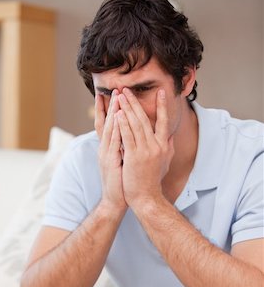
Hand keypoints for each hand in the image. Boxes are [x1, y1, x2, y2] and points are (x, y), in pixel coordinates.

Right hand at [95, 90, 126, 213]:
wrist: (116, 200)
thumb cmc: (123, 182)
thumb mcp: (125, 162)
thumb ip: (128, 149)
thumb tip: (137, 139)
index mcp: (110, 147)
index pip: (111, 125)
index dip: (112, 110)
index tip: (116, 95)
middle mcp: (106, 148)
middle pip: (108, 122)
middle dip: (112, 105)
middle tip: (116, 89)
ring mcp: (106, 153)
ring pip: (110, 128)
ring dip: (113, 112)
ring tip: (117, 97)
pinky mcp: (110, 160)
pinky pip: (113, 140)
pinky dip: (115, 128)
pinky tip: (119, 117)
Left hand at [117, 88, 173, 208]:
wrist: (146, 197)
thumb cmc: (153, 180)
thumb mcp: (165, 162)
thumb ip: (167, 147)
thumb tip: (169, 135)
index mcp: (164, 145)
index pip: (164, 121)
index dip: (162, 106)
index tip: (160, 92)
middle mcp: (156, 146)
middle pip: (145, 119)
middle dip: (135, 103)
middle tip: (127, 90)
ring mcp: (145, 151)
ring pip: (135, 125)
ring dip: (126, 109)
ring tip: (120, 96)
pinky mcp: (134, 157)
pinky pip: (127, 136)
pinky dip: (122, 124)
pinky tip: (117, 114)